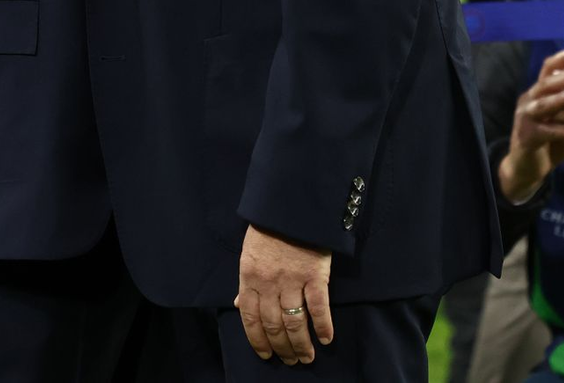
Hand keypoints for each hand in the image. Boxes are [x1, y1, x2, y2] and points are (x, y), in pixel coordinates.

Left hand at [234, 225, 332, 365]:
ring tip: (306, 357)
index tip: (265, 355)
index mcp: (249, 276)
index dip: (257, 340)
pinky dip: (322, 327)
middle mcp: (268, 282)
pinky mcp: (315, 275)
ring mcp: (292, 280)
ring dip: (300, 345)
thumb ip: (246, 281)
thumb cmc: (268, 227)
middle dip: (281, 348)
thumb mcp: (249, 252)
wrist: (291, 203)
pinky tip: (325, 339)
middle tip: (290, 360)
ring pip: (294, 323)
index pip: (249, 317)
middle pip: (273, 325)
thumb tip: (238, 304)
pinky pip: (318, 308)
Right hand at [498, 48, 563, 202]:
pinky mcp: (527, 135)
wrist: (530, 165)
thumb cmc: (554, 138)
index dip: (562, 58)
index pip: (550, 68)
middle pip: (545, 82)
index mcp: (540, 91)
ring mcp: (526, 116)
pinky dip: (562, 130)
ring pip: (541, 103)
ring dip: (559, 99)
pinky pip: (545, 130)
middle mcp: (530, 99)